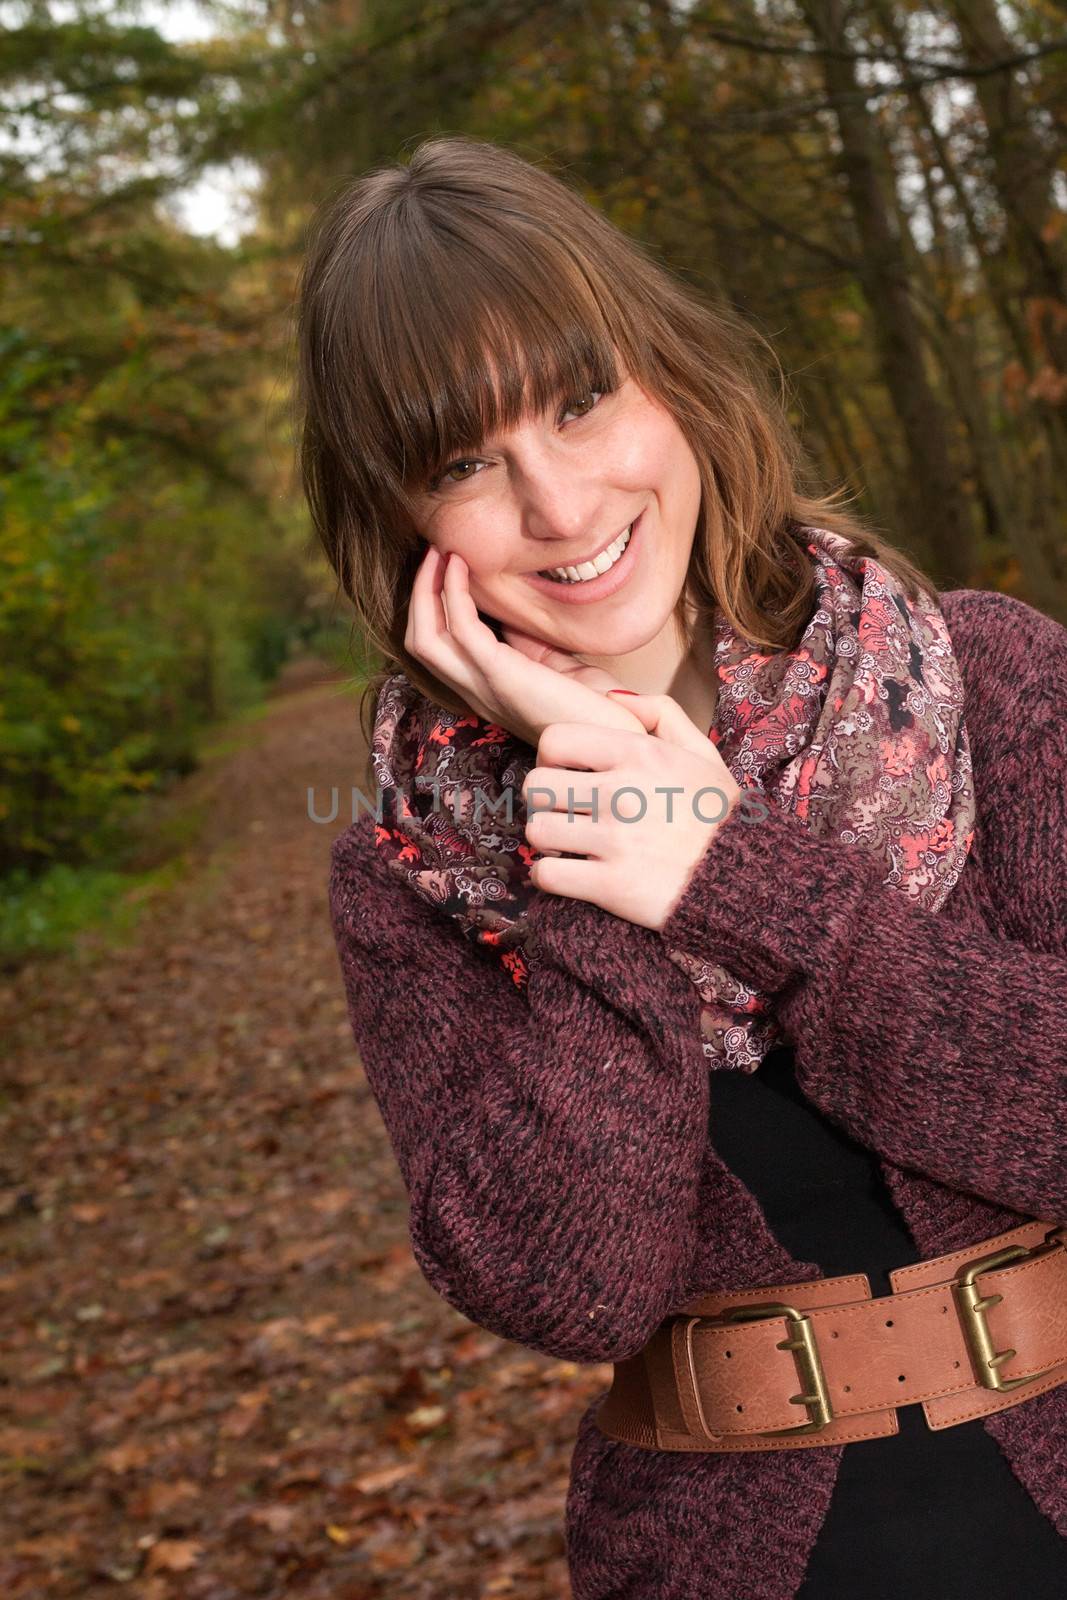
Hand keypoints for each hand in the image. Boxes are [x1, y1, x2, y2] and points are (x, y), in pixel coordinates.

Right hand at [404, 546, 648, 747]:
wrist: (618, 737)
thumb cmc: (595, 705)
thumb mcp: (550, 665)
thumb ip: (523, 642)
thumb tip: (508, 613)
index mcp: (485, 691)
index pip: (436, 651)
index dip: (429, 609)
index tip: (443, 569)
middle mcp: (476, 693)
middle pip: (420, 644)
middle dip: (418, 594)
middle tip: (432, 553)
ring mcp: (484, 688)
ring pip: (425, 639)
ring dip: (426, 589)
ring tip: (438, 552)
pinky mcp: (502, 676)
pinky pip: (461, 628)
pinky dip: (454, 592)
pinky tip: (461, 566)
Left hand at [521, 693, 742, 930]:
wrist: (746, 879)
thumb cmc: (720, 816)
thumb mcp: (702, 753)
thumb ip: (661, 714)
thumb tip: (611, 696)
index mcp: (639, 753)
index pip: (554, 741)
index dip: (551, 758)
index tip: (566, 774)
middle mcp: (621, 791)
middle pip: (536, 786)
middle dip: (544, 801)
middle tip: (564, 813)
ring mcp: (613, 839)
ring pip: (537, 831)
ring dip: (547, 841)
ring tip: (568, 845)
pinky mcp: (609, 884)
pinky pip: (545, 874)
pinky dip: (549, 876)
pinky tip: (569, 874)